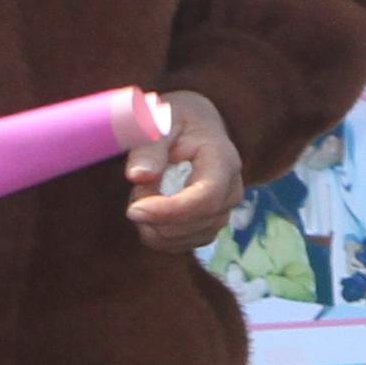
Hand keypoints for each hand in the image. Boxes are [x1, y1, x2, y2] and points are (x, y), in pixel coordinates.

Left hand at [121, 89, 240, 251]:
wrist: (196, 126)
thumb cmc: (176, 120)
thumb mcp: (160, 120)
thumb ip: (149, 147)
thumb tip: (138, 176)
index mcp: (223, 160)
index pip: (205, 198)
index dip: (169, 211)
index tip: (133, 209)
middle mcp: (231, 190)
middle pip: (196, 223)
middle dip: (156, 217)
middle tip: (135, 190)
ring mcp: (223, 211)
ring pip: (187, 238)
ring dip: (155, 225)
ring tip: (143, 194)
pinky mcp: (209, 225)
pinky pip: (182, 244)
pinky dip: (157, 235)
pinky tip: (149, 211)